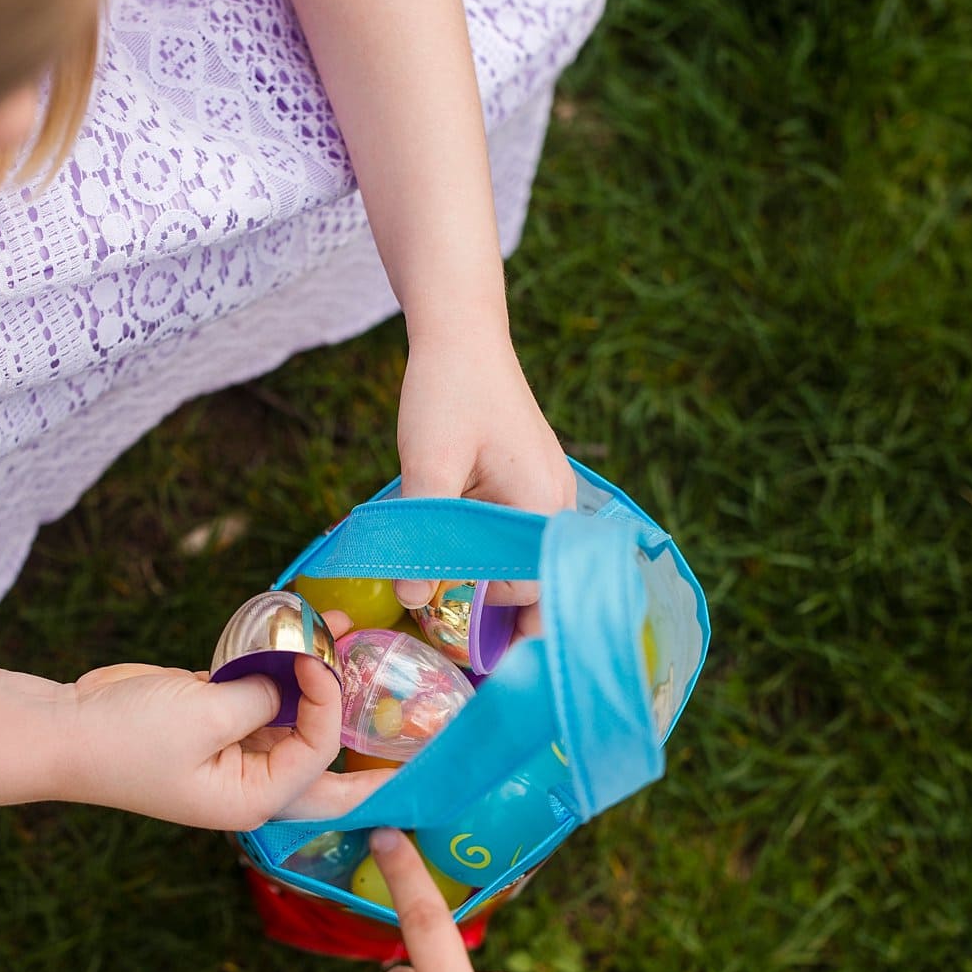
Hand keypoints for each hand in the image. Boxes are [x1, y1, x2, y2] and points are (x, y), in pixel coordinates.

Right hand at [60, 655, 386, 829]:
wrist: (65, 727)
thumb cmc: (128, 737)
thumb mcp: (203, 714)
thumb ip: (260, 697)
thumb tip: (292, 679)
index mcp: (252, 800)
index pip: (316, 756)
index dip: (327, 706)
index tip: (316, 660)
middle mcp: (252, 782)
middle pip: (326, 766)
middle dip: (366, 744)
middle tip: (417, 733)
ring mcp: (235, 751)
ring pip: (295, 723)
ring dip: (319, 687)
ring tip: (348, 643)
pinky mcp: (217, 721)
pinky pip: (264, 698)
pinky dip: (282, 673)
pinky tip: (301, 640)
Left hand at [395, 334, 574, 616]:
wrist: (462, 336)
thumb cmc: (447, 393)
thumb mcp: (427, 465)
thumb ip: (423, 536)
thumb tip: (412, 601)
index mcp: (542, 506)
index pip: (526, 591)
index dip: (487, 616)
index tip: (446, 628)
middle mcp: (558, 504)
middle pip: (536, 583)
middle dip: (499, 613)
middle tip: (452, 635)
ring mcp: (550, 492)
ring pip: (527, 561)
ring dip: (494, 583)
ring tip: (450, 601)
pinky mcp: (533, 482)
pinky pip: (520, 536)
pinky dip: (494, 555)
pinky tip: (460, 558)